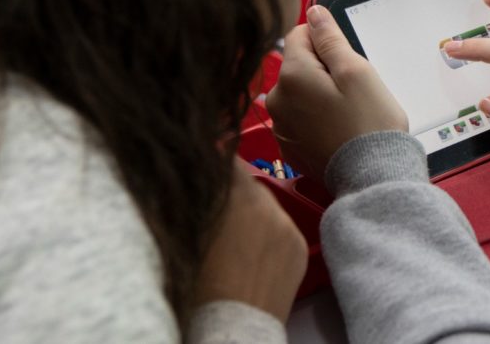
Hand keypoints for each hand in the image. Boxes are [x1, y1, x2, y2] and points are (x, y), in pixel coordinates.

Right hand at [194, 161, 307, 321]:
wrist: (234, 329)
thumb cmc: (199, 284)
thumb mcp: (188, 233)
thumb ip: (196, 199)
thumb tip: (196, 179)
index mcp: (239, 197)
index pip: (228, 161)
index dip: (213, 161)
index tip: (203, 166)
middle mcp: (270, 205)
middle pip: (248, 183)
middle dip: (232, 189)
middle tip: (214, 205)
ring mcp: (289, 226)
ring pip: (267, 206)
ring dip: (251, 211)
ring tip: (234, 234)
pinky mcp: (301, 247)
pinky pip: (282, 228)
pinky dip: (269, 233)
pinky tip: (254, 253)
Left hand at [265, 5, 407, 180]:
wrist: (371, 176)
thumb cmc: (369, 122)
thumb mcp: (356, 71)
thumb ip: (329, 39)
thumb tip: (313, 13)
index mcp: (291, 75)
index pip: (298, 34)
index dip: (325, 39)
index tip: (346, 58)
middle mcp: (276, 100)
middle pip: (298, 65)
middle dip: (323, 68)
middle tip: (352, 88)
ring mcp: (281, 126)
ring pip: (299, 92)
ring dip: (319, 94)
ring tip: (347, 112)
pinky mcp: (290, 146)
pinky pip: (301, 118)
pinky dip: (316, 118)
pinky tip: (338, 129)